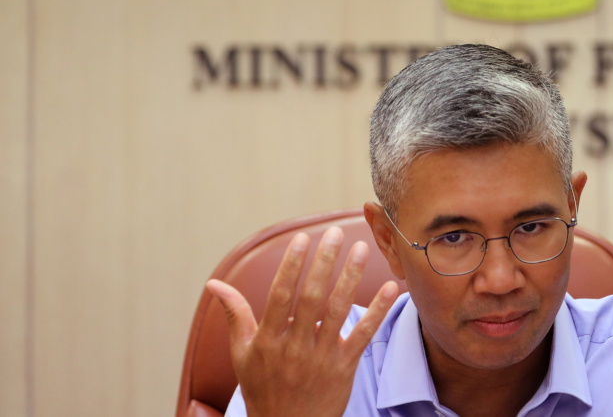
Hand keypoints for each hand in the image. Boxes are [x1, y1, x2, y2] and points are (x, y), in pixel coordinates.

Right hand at [206, 227, 399, 416]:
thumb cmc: (262, 387)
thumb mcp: (241, 354)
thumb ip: (234, 315)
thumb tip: (214, 284)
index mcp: (268, 340)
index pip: (280, 296)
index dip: (291, 266)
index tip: (301, 238)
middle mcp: (295, 347)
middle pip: (311, 298)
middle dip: (323, 263)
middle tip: (333, 233)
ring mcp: (321, 358)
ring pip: (338, 311)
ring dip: (351, 278)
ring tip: (362, 248)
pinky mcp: (344, 367)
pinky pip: (363, 335)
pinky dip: (377, 311)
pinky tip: (391, 288)